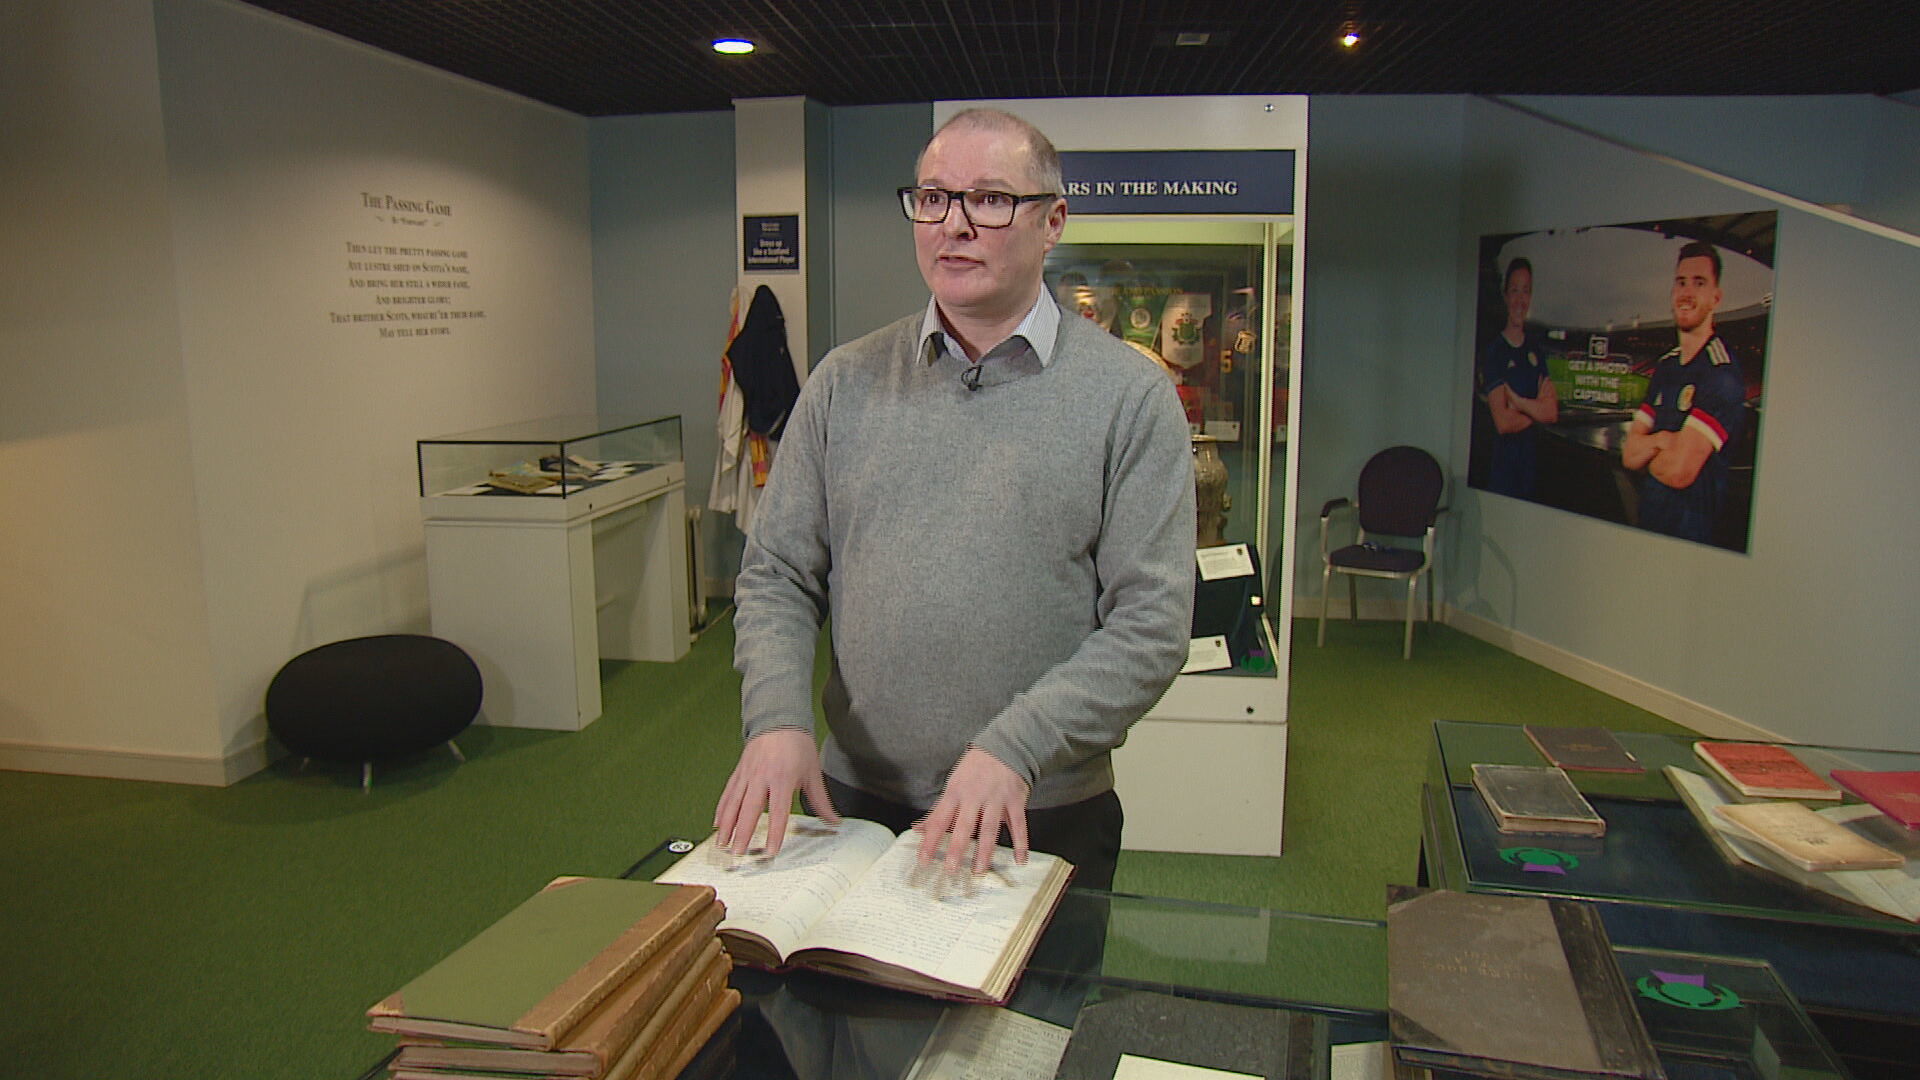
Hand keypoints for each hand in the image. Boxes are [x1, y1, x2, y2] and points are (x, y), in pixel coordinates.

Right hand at [712, 728, 838, 857]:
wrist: (779, 718)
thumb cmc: (798, 744)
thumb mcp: (812, 772)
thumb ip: (820, 800)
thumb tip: (833, 821)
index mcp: (782, 779)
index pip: (778, 813)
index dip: (774, 834)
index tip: (770, 851)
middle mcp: (761, 778)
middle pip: (749, 811)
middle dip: (742, 835)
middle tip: (737, 854)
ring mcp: (747, 775)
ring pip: (733, 804)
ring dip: (726, 826)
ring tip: (722, 845)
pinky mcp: (739, 772)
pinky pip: (728, 794)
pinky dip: (721, 810)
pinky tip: (717, 824)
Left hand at [916, 747, 1028, 875]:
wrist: (1006, 746)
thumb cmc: (975, 768)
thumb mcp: (953, 784)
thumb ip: (939, 810)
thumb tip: (919, 830)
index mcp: (956, 792)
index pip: (939, 820)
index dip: (930, 840)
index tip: (923, 860)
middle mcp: (975, 797)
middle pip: (965, 827)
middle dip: (957, 849)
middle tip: (951, 869)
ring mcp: (997, 799)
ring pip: (990, 829)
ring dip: (985, 852)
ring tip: (979, 870)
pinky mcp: (1015, 801)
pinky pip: (1019, 825)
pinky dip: (1021, 843)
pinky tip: (1019, 860)